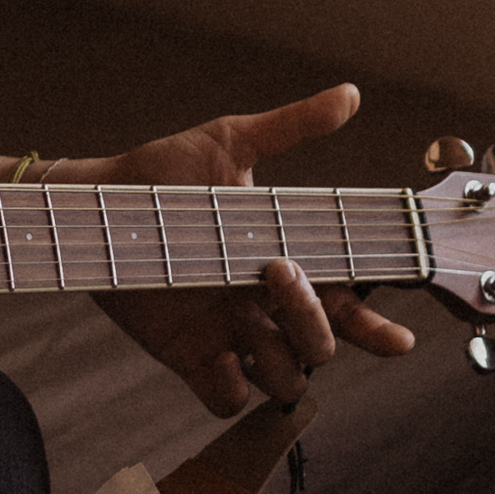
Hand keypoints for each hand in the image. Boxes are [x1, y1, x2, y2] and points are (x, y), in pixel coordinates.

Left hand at [64, 83, 417, 418]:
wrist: (96, 204)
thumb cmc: (163, 173)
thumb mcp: (231, 143)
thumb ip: (293, 125)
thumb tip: (350, 94)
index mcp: (287, 265)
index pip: (348, 305)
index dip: (376, 328)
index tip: (398, 339)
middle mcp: (265, 308)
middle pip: (321, 346)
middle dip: (314, 322)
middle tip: (280, 273)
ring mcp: (229, 336)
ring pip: (283, 379)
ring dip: (276, 355)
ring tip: (241, 312)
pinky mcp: (190, 356)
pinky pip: (226, 399)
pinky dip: (232, 389)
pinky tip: (223, 356)